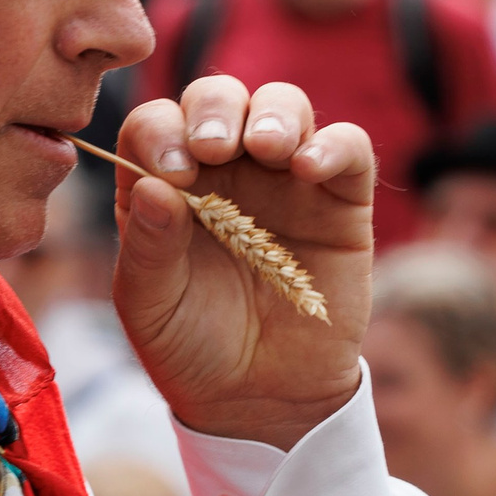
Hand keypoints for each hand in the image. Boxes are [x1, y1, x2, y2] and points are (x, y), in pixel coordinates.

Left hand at [113, 78, 372, 446]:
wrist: (256, 397)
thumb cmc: (188, 344)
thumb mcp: (149, 303)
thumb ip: (148, 246)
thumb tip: (155, 187)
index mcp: (163, 182)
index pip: (154, 125)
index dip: (160, 133)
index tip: (172, 173)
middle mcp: (221, 169)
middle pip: (217, 98)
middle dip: (213, 107)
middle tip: (211, 147)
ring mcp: (282, 179)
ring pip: (283, 106)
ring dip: (273, 113)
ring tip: (265, 148)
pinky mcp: (339, 201)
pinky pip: (347, 148)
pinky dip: (332, 144)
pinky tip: (308, 167)